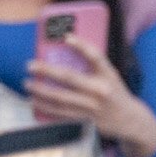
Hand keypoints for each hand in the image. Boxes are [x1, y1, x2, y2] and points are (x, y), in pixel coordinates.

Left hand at [27, 36, 155, 156]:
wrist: (128, 119)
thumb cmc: (114, 92)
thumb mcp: (110, 75)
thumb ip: (92, 66)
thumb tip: (65, 51)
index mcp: (108, 75)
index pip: (96, 57)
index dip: (82, 46)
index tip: (67, 37)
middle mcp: (100, 90)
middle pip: (69, 78)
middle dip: (46, 70)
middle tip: (30, 65)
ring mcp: (91, 106)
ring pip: (60, 98)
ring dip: (40, 90)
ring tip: (27, 84)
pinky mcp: (83, 118)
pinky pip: (59, 113)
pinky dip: (44, 107)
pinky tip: (33, 101)